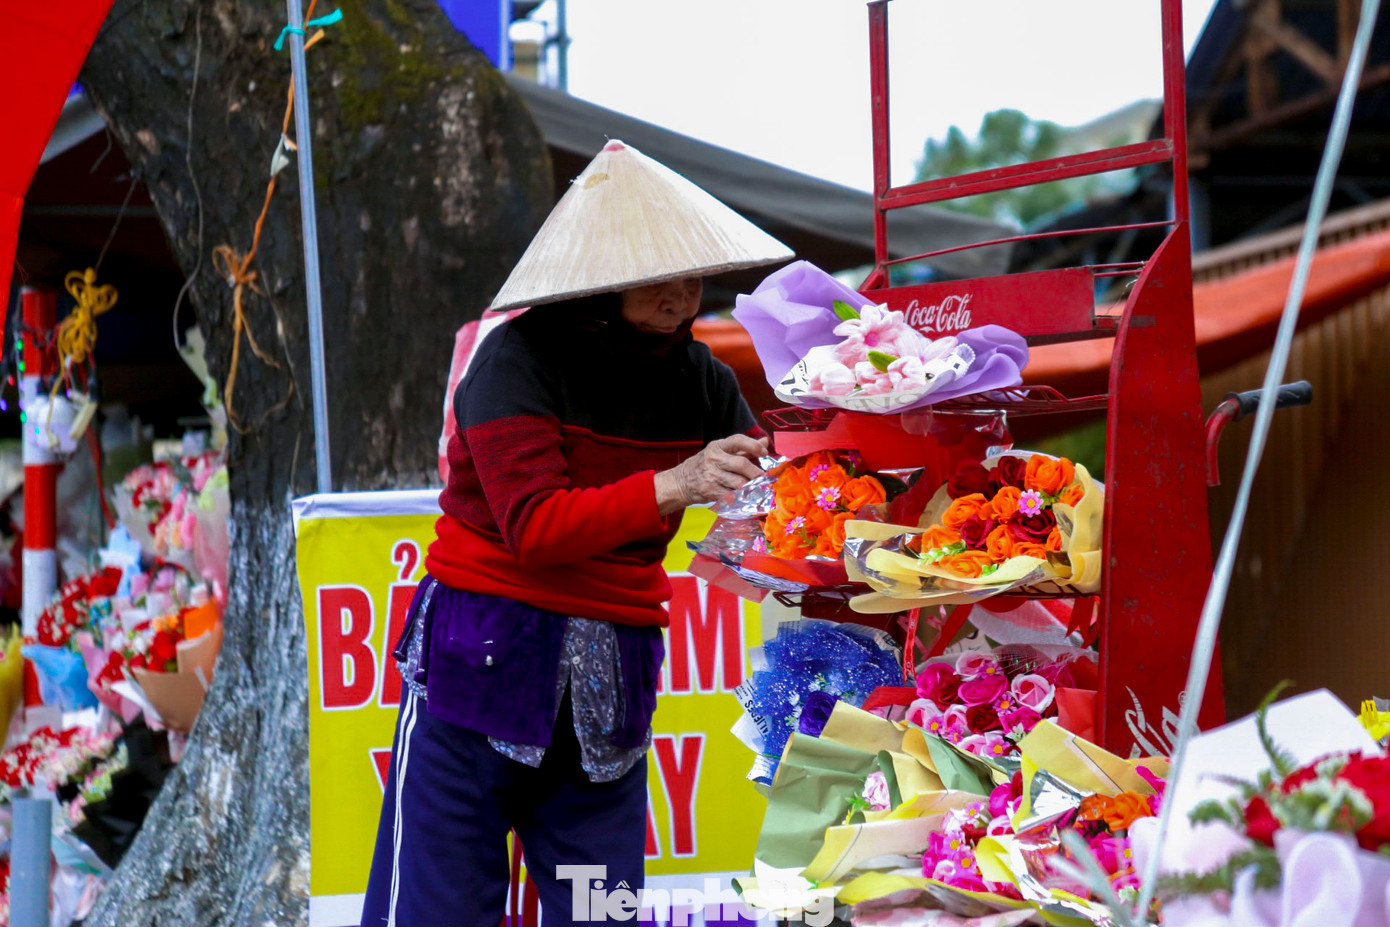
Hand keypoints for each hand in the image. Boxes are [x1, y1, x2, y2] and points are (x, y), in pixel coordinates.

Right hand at [655, 434, 769, 513]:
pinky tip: (747, 498)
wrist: (681, 482)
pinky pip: (732, 496)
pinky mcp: (710, 491)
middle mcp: (713, 459)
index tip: (764, 452)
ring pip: (739, 483)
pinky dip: (742, 498)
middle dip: (756, 473)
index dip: (753, 445)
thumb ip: (744, 449)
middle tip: (765, 478)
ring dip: (752, 488)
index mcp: (717, 446)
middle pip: (741, 464)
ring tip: (758, 489)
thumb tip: (765, 442)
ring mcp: (711, 476)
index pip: (737, 440)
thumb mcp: (721, 452)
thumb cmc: (706, 465)